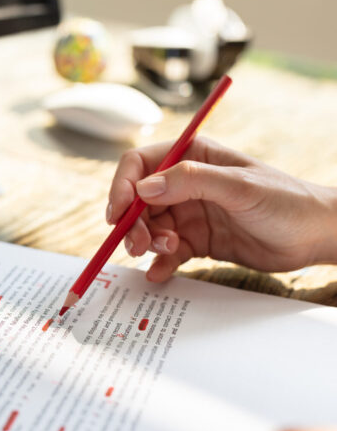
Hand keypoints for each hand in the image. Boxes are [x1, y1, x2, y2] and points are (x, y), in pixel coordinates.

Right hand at [107, 137, 336, 281]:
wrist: (312, 238)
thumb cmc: (285, 201)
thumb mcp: (238, 187)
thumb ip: (190, 181)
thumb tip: (143, 188)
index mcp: (192, 157)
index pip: (140, 164)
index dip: (122, 187)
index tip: (117, 214)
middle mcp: (185, 184)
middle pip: (139, 201)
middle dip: (134, 223)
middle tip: (139, 245)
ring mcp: (189, 213)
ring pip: (150, 228)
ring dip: (148, 242)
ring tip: (168, 251)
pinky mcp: (195, 241)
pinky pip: (167, 252)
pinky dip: (160, 263)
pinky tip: (160, 273)